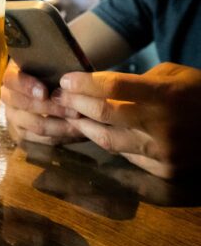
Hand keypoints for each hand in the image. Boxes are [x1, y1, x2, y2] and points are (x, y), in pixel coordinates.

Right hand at [1, 61, 84, 145]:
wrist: (45, 90)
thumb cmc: (51, 73)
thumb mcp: (50, 65)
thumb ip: (56, 68)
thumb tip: (73, 75)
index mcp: (11, 75)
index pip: (11, 80)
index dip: (27, 86)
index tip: (44, 93)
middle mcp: (8, 97)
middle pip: (24, 105)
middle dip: (51, 109)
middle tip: (75, 111)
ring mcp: (13, 117)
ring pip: (35, 125)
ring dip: (61, 125)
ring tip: (82, 123)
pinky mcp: (23, 134)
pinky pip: (42, 139)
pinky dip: (63, 136)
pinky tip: (79, 132)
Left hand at [52, 62, 200, 178]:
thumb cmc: (198, 93)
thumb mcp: (172, 75)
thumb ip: (135, 82)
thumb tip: (95, 85)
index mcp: (165, 95)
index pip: (113, 87)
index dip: (84, 83)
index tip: (65, 80)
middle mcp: (162, 125)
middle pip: (104, 114)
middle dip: (75, 103)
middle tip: (59, 97)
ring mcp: (163, 152)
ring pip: (107, 140)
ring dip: (83, 126)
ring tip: (69, 115)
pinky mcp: (164, 170)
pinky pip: (125, 155)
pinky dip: (107, 142)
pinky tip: (93, 132)